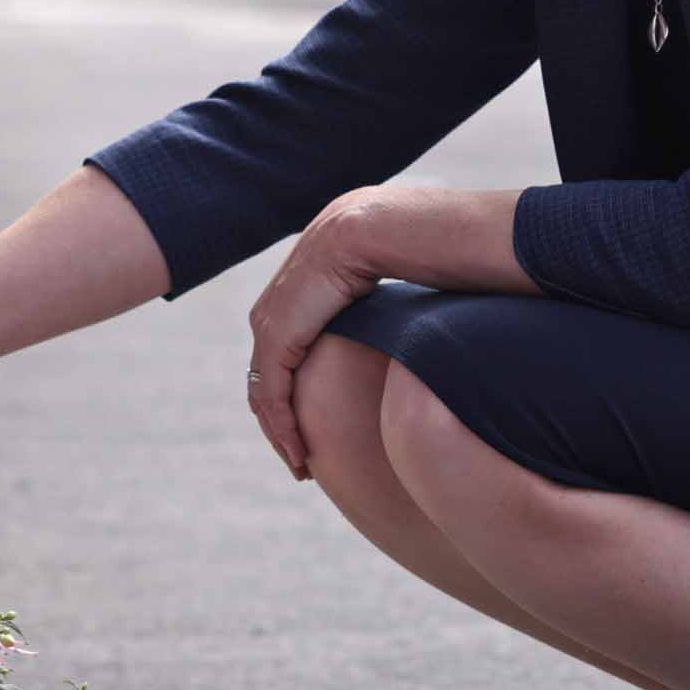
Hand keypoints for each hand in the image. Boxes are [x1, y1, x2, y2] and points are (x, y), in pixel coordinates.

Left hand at [244, 191, 392, 479]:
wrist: (387, 223)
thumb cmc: (411, 244)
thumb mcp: (394, 275)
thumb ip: (391, 299)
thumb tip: (424, 315)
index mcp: (304, 285)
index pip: (286, 351)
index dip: (296, 396)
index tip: (316, 431)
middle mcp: (278, 301)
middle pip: (268, 376)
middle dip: (282, 423)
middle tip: (302, 461)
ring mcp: (273, 316)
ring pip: (265, 390)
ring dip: (280, 433)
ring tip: (301, 466)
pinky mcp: (278, 333)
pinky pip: (272, 392)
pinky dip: (282, 427)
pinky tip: (299, 454)